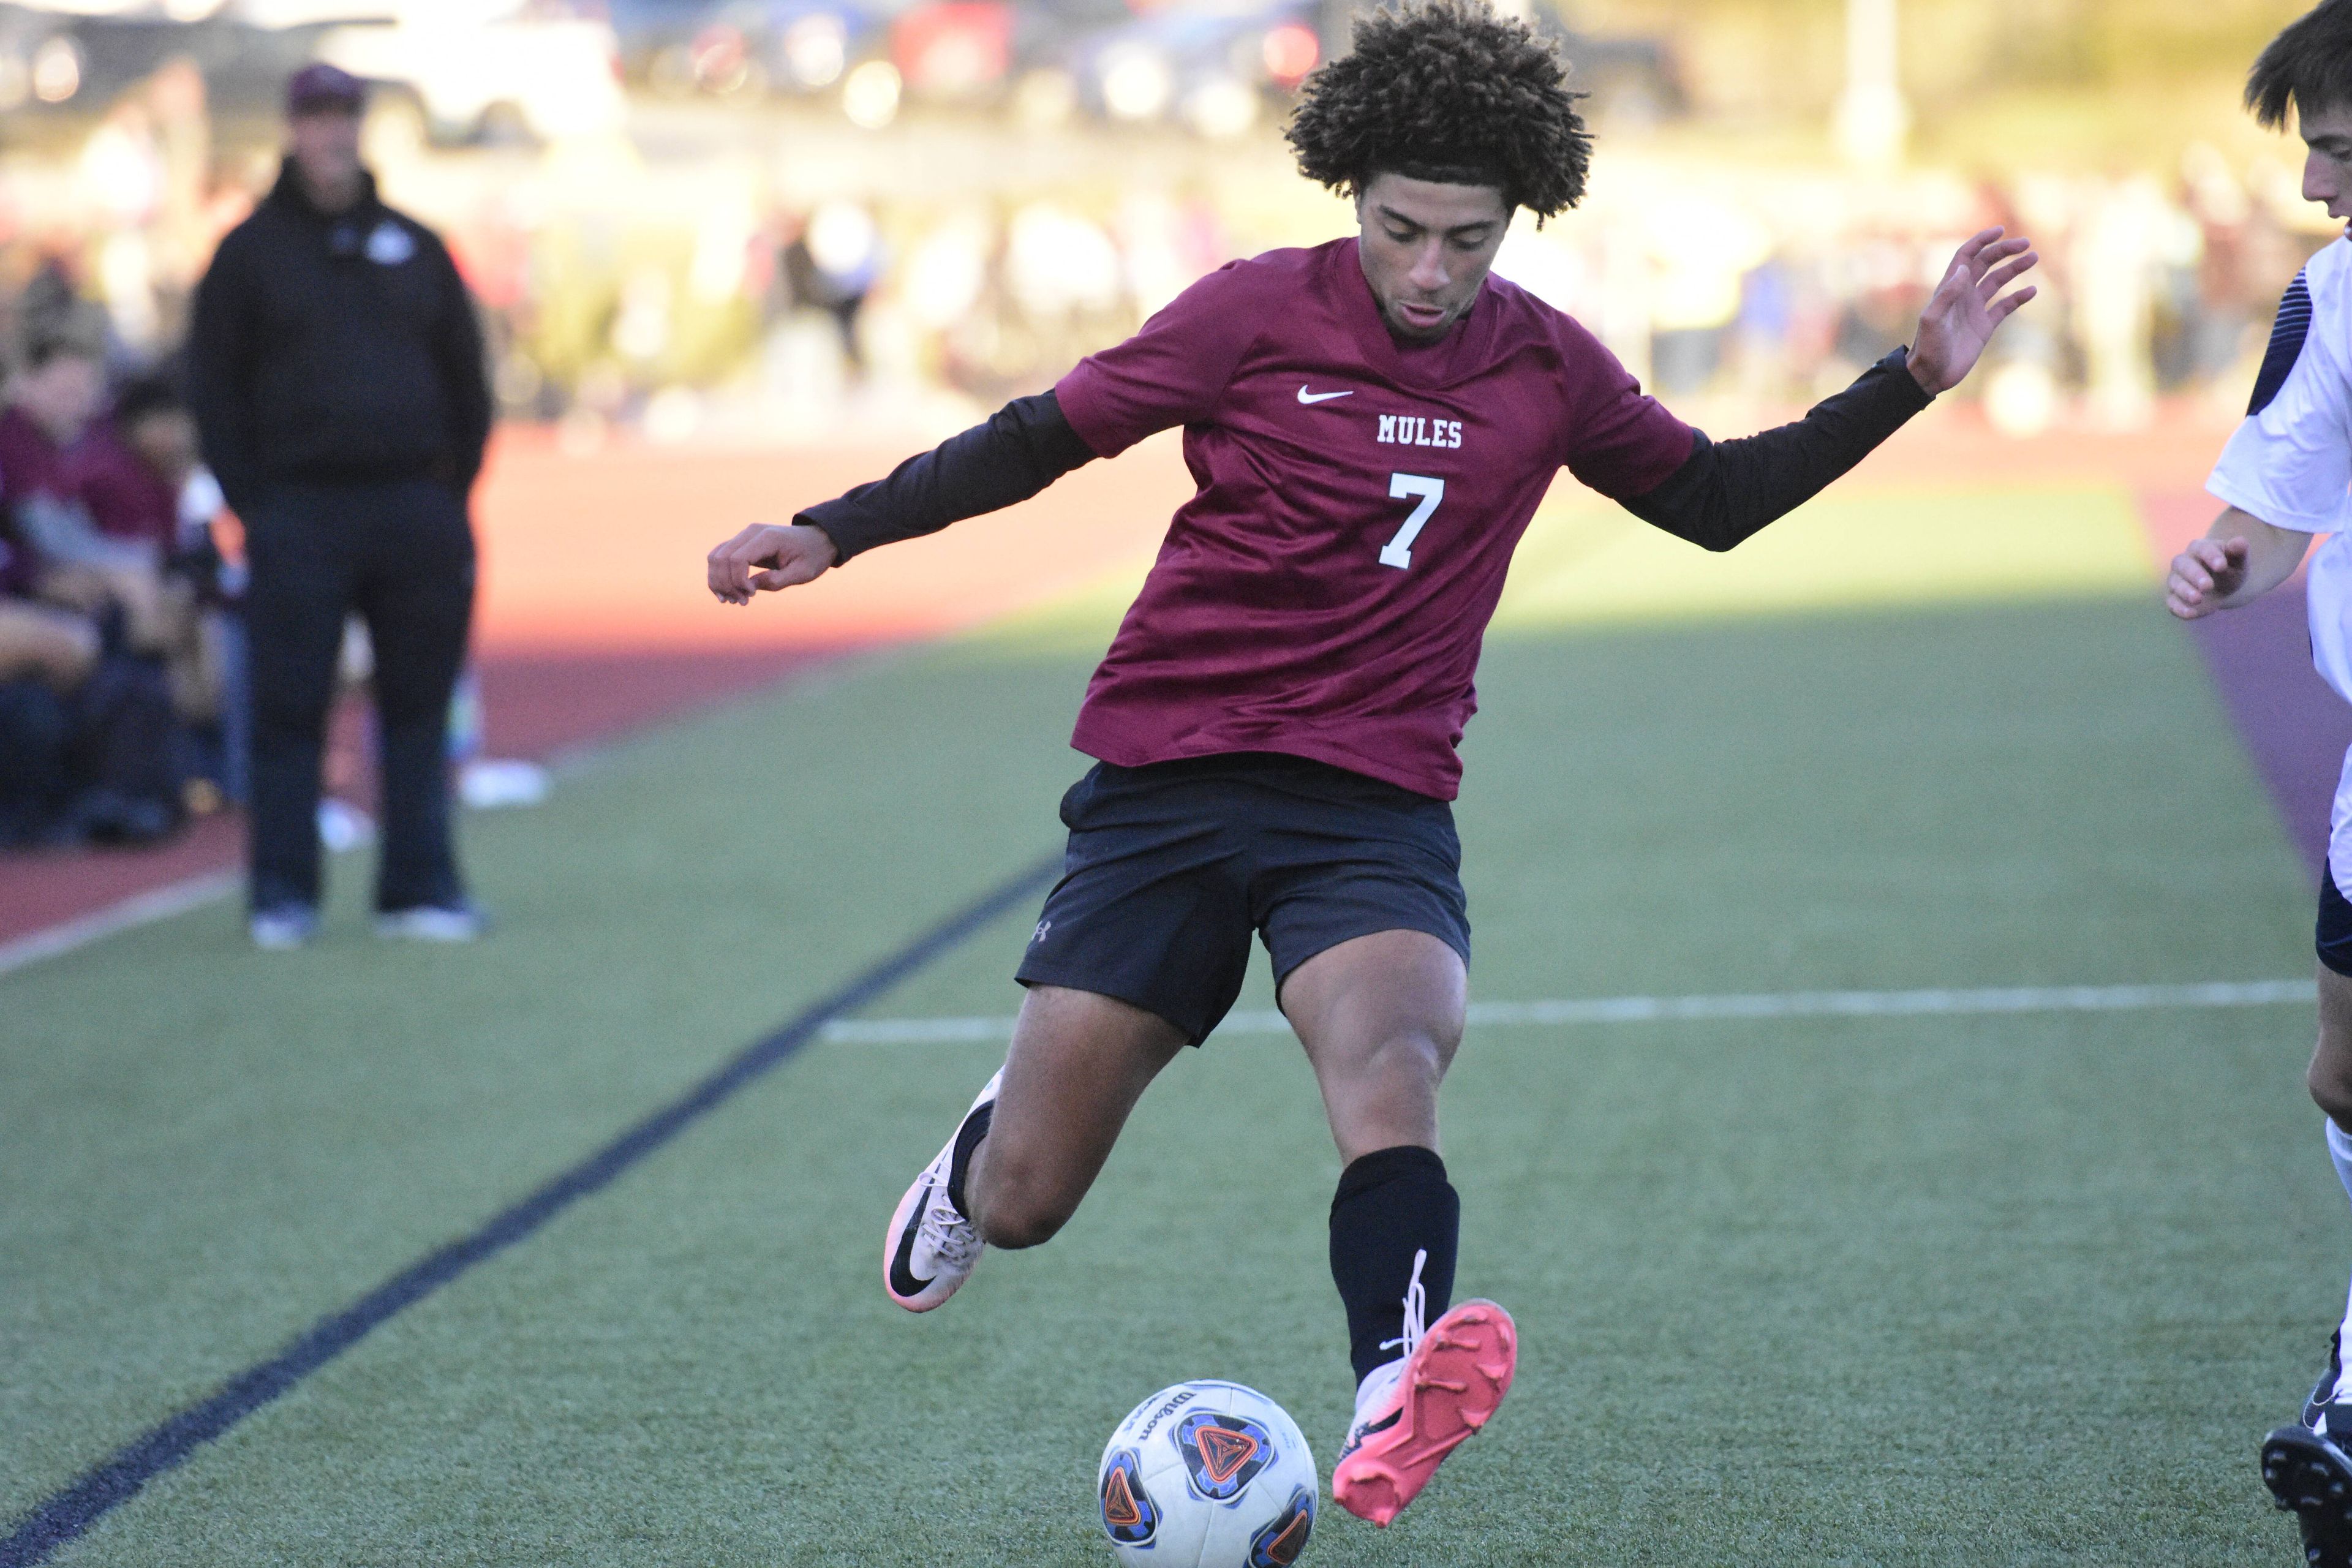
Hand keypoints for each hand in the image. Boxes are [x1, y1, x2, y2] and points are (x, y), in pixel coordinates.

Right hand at [706, 523, 836, 604]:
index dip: (738, 581)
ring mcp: (744, 536)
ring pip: (715, 557)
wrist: (817, 540)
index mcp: (767, 537)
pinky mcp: (742, 543)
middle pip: (720, 557)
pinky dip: (719, 575)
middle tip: (741, 602)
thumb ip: (777, 580)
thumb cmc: (812, 556)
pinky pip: (720, 557)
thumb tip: (750, 587)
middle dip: (725, 584)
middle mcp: (751, 532)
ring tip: (733, 601)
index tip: (752, 595)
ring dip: (718, 581)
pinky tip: (728, 593)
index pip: (737, 559)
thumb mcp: (802, 573)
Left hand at [1907, 227, 2039, 395]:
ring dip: (2015, 269)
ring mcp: (1975, 309)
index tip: (2000, 230)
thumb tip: (1964, 268)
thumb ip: (1947, 294)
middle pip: (1986, 263)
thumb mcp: (1932, 319)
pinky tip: (2031, 291)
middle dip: (2004, 251)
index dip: (1981, 241)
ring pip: (1998, 281)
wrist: (1932, 375)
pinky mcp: (1985, 325)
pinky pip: (2005, 306)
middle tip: (2026, 245)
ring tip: (2032, 258)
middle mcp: (1963, 294)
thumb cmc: (1928, 347)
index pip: (1966, 256)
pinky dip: (2018, 297)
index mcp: (1949, 288)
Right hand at [2165, 536, 2249, 619]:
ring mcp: (2176, 580)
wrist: (2221, 586)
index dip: (2210, 557)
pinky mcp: (2173, 597)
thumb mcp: (2238, 561)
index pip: (2202, 548)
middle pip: (2183, 565)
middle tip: (2208, 586)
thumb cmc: (2229, 569)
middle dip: (2195, 575)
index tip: (2222, 566)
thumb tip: (2240, 542)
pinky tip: (2191, 613)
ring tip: (2198, 599)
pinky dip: (2179, 608)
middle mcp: (2183, 562)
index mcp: (2199, 548)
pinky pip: (2172, 602)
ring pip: (2175, 583)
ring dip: (2185, 591)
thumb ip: (2239, 552)